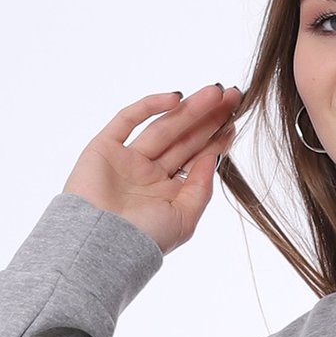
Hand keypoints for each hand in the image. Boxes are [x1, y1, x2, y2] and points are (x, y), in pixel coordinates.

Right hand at [63, 83, 243, 253]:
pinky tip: (176, 97)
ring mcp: (127, 159)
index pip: (196, 158)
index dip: (216, 140)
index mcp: (167, 192)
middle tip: (232, 96)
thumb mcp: (185, 218)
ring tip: (214, 93)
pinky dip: (149, 106)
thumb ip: (200, 188)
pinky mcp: (104, 147)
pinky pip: (128, 120)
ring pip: (163, 127)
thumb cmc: (144, 239)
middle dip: (208, 117)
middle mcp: (149, 173)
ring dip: (189, 109)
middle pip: (184, 139)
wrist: (100, 243)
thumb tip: (214, 157)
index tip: (235, 121)